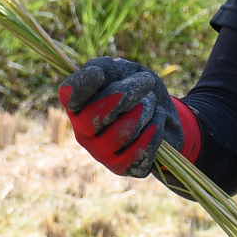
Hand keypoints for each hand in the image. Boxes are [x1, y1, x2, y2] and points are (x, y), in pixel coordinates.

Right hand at [57, 55, 199, 176]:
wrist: (167, 116)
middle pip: (97, 114)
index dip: (84, 83)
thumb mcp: (124, 70)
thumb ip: (106, 68)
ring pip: (123, 132)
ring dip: (146, 111)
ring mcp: (99, 153)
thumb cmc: (139, 90)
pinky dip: (155, 129)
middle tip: (147, 82)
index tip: (101, 73)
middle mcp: (82, 131)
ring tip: (151, 104)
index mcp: (77, 104)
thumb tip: (95, 74)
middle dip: (128, 93)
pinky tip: (157, 122)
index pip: (69, 94)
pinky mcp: (120, 167)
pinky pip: (140, 150)